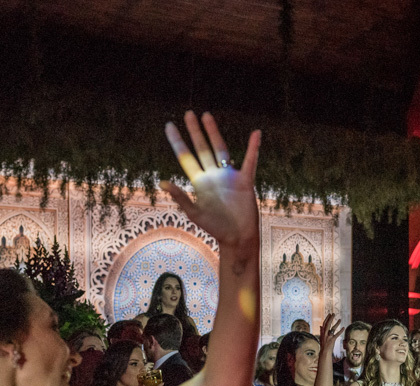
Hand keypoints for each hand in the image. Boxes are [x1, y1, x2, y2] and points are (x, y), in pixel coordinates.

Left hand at [162, 111, 260, 254]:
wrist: (237, 238)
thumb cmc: (216, 228)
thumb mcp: (195, 213)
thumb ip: (180, 197)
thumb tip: (163, 182)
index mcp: (199, 182)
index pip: (186, 157)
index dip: (177, 141)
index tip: (169, 126)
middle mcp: (213, 176)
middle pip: (202, 148)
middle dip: (195, 131)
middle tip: (188, 113)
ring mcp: (229, 176)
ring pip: (220, 149)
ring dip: (214, 133)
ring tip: (207, 116)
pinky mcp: (245, 181)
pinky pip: (250, 161)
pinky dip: (253, 148)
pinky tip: (256, 134)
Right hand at [318, 312, 343, 350]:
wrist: (324, 352)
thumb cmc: (324, 345)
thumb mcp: (322, 337)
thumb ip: (321, 331)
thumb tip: (320, 326)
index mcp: (322, 332)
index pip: (324, 324)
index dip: (327, 318)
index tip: (330, 314)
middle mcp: (325, 334)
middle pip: (327, 324)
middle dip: (330, 318)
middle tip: (333, 314)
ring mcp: (328, 337)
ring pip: (332, 328)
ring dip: (336, 323)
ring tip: (340, 319)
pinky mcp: (332, 340)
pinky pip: (337, 334)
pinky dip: (340, 331)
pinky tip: (343, 328)